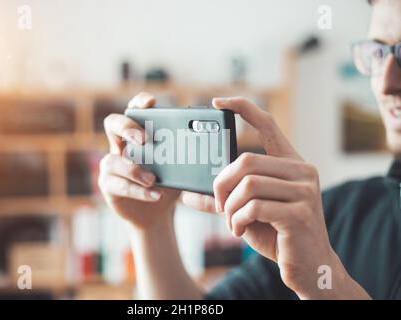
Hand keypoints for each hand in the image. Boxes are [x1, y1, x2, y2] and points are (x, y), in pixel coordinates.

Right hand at [99, 92, 179, 229]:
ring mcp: (111, 164)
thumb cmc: (168, 183)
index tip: (151, 103)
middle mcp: (120, 144)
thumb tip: (206, 140)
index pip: (133, 109)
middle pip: (112, 123)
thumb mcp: (178, 166)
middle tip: (145, 140)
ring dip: (134, 169)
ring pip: (113, 160)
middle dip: (127, 128)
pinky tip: (155, 195)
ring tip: (153, 179)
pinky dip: (137, 190)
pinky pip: (118, 185)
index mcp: (137, 133)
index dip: (139, 103)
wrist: (156, 213)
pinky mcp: (108, 185)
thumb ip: (184, 153)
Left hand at [182, 97, 369, 298]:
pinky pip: (254, 207)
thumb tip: (187, 194)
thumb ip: (223, 198)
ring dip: (229, 207)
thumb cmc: (278, 235)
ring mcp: (305, 191)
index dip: (243, 108)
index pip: (267, 124)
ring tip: (231, 222)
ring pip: (247, 184)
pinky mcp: (300, 213)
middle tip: (219, 205)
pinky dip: (238, 220)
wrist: (309, 267)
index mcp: (290, 164)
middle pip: (245, 160)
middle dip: (222, 185)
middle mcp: (302, 171)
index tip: (218, 101)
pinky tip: (240, 231)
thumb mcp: (247, 212)